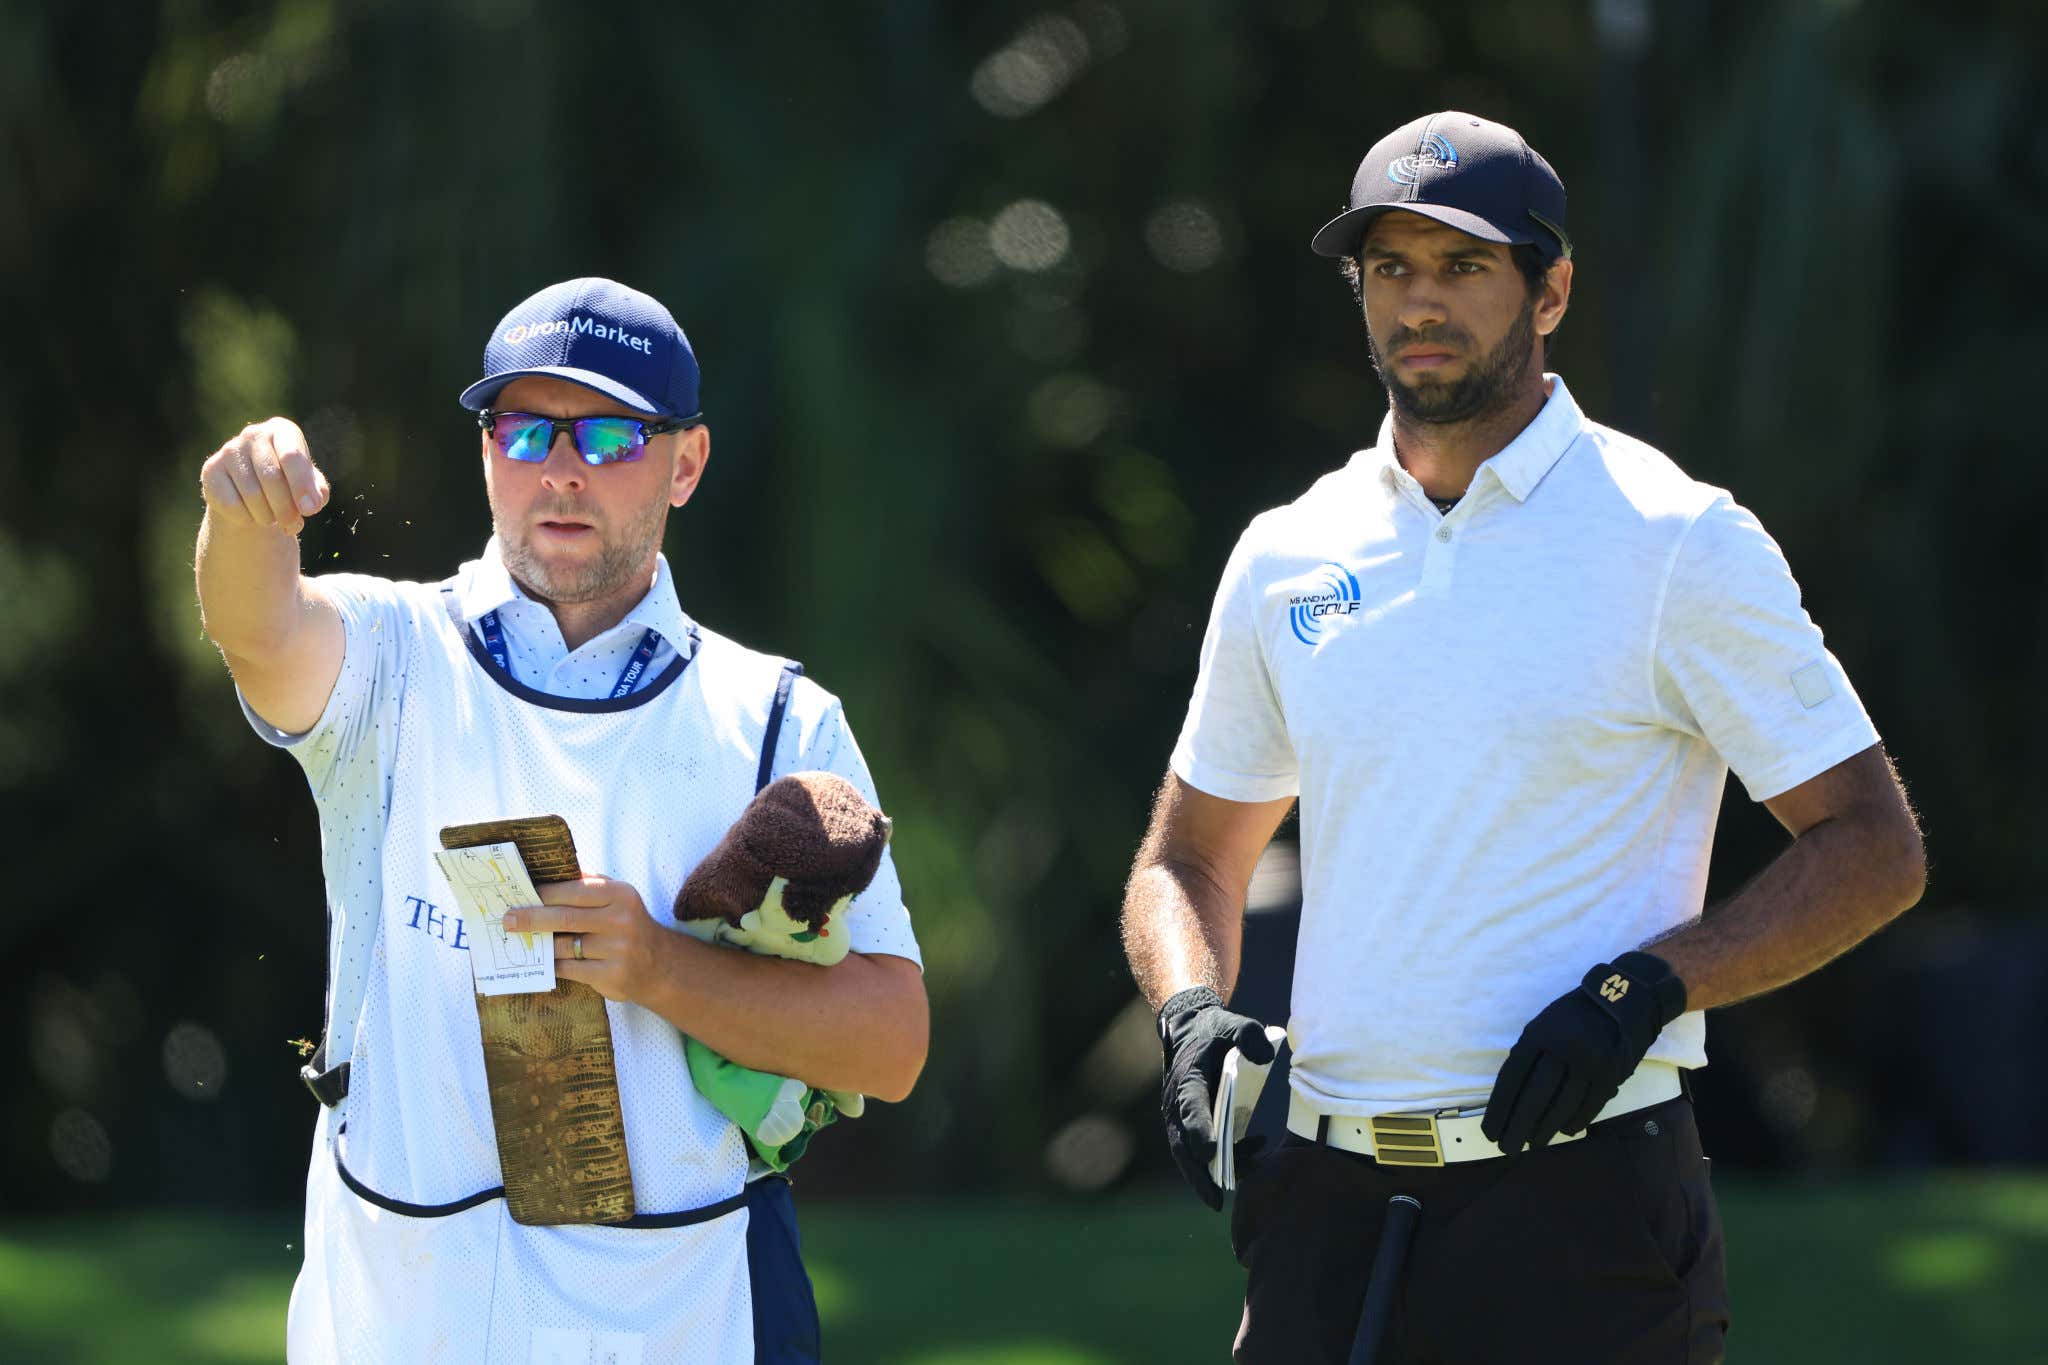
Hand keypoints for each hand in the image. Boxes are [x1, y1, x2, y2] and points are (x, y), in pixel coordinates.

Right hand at [200, 418, 330, 535]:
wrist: (253, 492)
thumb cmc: (290, 485)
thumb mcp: (310, 488)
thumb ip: (317, 494)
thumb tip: (310, 504)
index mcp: (283, 431)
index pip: (292, 456)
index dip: (302, 486)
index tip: (310, 510)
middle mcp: (253, 434)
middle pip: (271, 477)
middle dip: (286, 508)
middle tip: (293, 524)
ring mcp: (229, 450)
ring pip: (252, 494)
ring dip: (268, 516)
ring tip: (273, 517)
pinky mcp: (211, 470)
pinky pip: (232, 504)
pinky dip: (247, 518)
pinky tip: (252, 514)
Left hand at [503, 876, 673, 1005]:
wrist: (659, 965)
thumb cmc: (628, 924)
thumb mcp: (618, 898)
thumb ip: (588, 885)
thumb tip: (547, 875)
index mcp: (621, 895)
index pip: (574, 890)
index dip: (544, 893)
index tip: (521, 894)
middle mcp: (621, 921)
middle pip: (564, 918)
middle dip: (530, 918)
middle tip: (507, 919)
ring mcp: (617, 950)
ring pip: (564, 946)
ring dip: (540, 944)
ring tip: (522, 939)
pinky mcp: (611, 976)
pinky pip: (569, 969)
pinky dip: (552, 965)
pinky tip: (543, 961)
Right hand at [1157, 985, 1275, 1210]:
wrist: (1189, 1029)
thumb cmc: (1213, 1030)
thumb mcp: (1231, 1024)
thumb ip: (1248, 1034)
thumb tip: (1265, 1057)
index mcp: (1188, 1080)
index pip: (1191, 1109)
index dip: (1200, 1131)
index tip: (1213, 1153)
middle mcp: (1177, 1103)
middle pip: (1183, 1145)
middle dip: (1197, 1174)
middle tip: (1214, 1200)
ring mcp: (1180, 1116)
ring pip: (1188, 1154)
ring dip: (1207, 1175)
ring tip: (1233, 1190)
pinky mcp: (1188, 1123)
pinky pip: (1199, 1149)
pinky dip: (1220, 1160)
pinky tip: (1251, 1155)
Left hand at [1482, 951, 1686, 1154]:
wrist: (1623, 998)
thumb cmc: (1574, 1015)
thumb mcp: (1544, 1023)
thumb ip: (1529, 1054)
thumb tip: (1513, 1097)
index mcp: (1538, 1033)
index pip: (1512, 1078)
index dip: (1500, 1108)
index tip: (1490, 1130)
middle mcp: (1561, 1048)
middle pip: (1535, 1096)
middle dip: (1518, 1126)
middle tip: (1506, 1148)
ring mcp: (1588, 1061)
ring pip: (1562, 1104)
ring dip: (1544, 1128)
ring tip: (1532, 1144)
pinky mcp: (1611, 1072)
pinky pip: (1590, 1105)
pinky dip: (1575, 1121)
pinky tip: (1563, 1131)